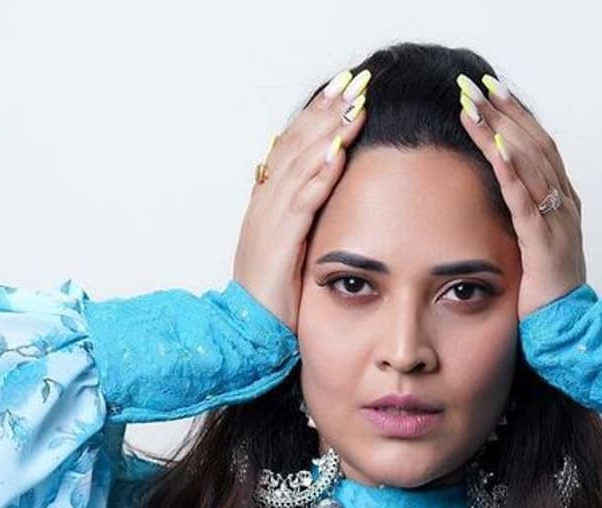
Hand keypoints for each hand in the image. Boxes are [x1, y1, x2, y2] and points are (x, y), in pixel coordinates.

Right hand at [232, 67, 370, 333]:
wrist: (247, 329)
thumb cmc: (271, 294)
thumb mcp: (289, 247)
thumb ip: (301, 218)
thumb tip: (326, 194)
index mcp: (266, 202)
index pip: (290, 146)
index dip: (315, 117)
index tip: (341, 92)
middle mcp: (265, 203)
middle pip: (295, 145)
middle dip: (325, 113)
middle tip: (353, 84)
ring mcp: (269, 221)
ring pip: (299, 165)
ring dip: (327, 134)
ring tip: (353, 107)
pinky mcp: (279, 243)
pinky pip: (301, 203)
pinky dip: (319, 176)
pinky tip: (338, 155)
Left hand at [455, 76, 586, 321]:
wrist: (568, 330)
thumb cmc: (547, 293)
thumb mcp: (534, 245)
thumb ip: (524, 217)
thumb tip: (498, 197)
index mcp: (563, 202)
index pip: (539, 146)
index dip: (516, 116)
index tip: (492, 91)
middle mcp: (564, 204)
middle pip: (534, 145)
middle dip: (504, 113)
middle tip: (476, 86)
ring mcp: (558, 222)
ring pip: (530, 164)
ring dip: (500, 132)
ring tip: (474, 106)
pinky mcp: (544, 245)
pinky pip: (526, 201)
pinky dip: (510, 172)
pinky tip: (493, 149)